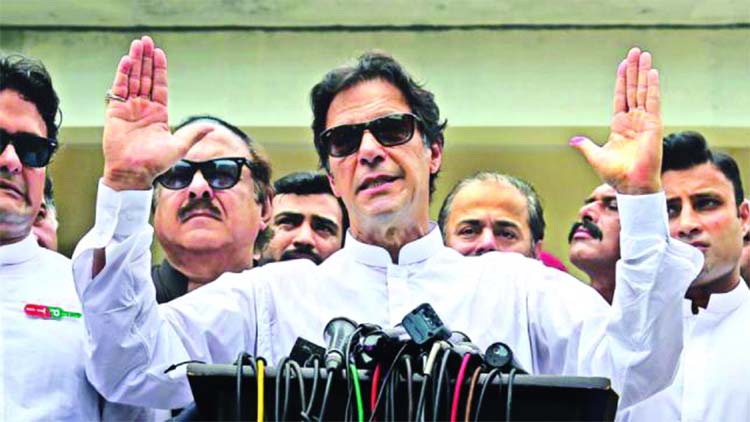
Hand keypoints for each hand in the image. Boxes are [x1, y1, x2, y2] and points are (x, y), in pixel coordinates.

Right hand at [102, 36, 211, 190]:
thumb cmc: (155, 164)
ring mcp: (129, 109)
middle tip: (146, 41)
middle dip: (146, 59)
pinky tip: (126, 61)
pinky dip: (122, 75)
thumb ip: (193, 134)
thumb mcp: (179, 147)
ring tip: (137, 45)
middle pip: (145, 78)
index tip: (159, 53)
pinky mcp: (115, 112)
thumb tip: (212, 126)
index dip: (159, 69)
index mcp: (159, 114)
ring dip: (134, 62)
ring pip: (132, 80)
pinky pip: (118, 90)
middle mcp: (144, 108)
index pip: (159, 86)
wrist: (133, 174)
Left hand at [571, 47, 662, 194]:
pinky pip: (653, 103)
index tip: (623, 64)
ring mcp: (644, 122)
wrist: (630, 187)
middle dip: (634, 70)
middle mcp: (633, 120)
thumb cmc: (616, 175)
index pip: (621, 97)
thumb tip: (574, 141)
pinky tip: (652, 73)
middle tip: (636, 51)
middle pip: (634, 89)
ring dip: (644, 73)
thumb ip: (586, 146)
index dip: (622, 80)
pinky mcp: (653, 126)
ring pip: (644, 91)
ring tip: (644, 55)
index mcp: (620, 125)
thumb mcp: (596, 156)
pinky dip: (652, 87)